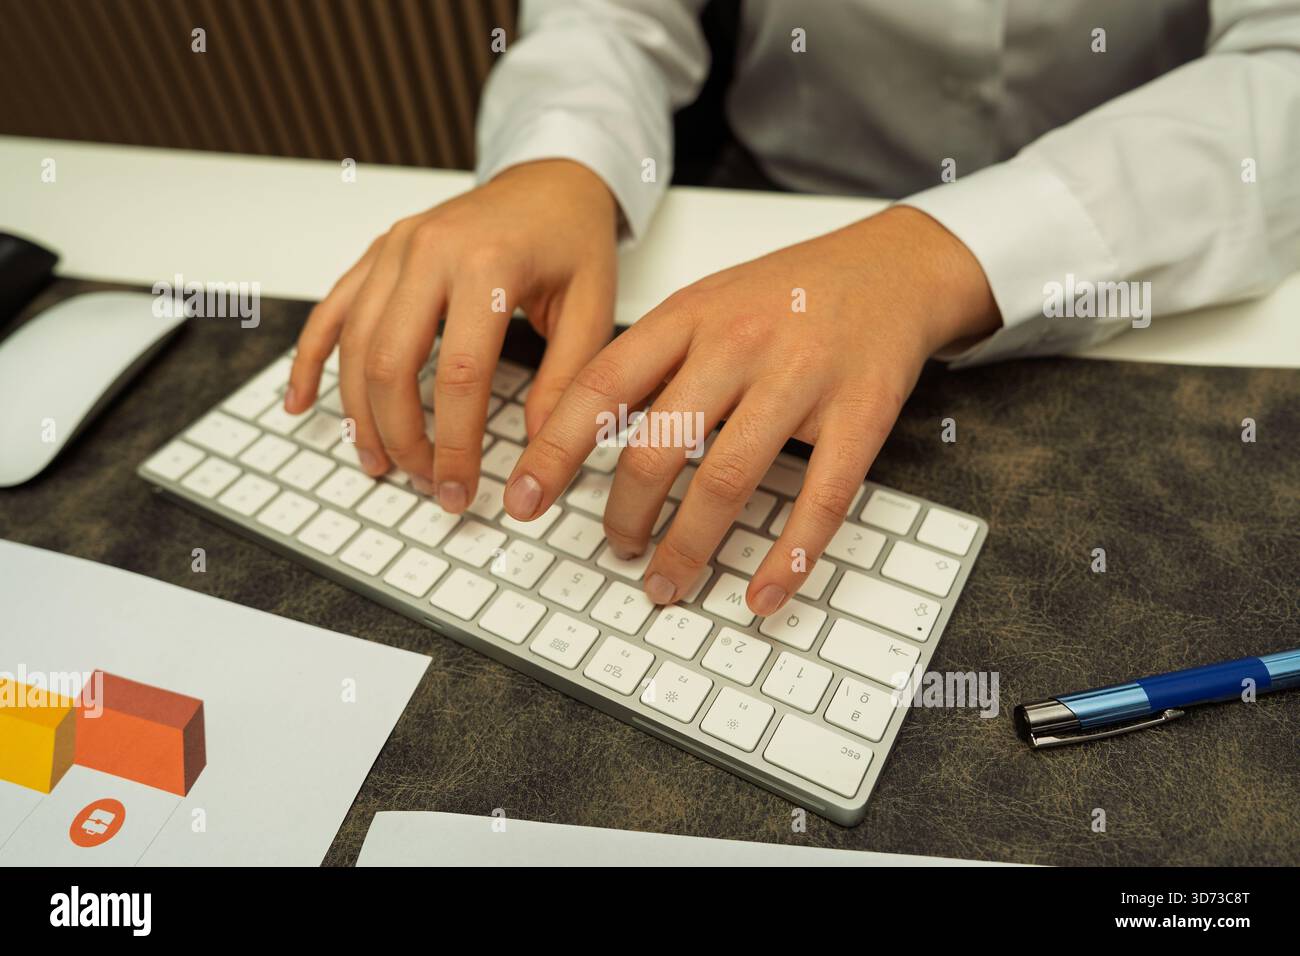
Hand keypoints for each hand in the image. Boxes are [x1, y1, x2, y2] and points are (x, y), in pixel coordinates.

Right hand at [285, 159, 617, 510]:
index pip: (459, 376)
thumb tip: (540, 449)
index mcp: (488, 265)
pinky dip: (311, 359)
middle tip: (424, 480)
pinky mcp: (379, 252)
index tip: (460, 487)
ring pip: (354, 344)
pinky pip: (332, 310)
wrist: (552, 178)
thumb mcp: (591, 309)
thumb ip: (566, 380)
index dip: (454, 443)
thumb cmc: (573, 240)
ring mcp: (396, 248)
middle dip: (400, 435)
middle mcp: (430, 251)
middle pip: (390, 363)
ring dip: (358, 412)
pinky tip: (301, 402)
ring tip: (377, 461)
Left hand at [502, 206, 998, 615]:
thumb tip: (573, 428)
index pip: (602, 386)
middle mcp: (739, 344)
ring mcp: (802, 379)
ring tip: (667, 581)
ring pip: (728, 480)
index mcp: (689, 315)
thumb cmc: (788, 292)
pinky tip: (762, 594)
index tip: (525, 498)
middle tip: (617, 548)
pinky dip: (788, 559)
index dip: (555, 449)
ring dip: (689, 547)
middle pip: (659, 447)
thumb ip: (649, 358)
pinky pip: (820, 500)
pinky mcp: (860, 415)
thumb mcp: (705, 300)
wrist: (893, 267)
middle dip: (625, 515)